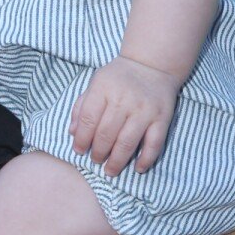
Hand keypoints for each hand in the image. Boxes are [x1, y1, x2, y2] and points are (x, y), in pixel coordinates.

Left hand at [70, 55, 179, 174]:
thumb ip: (81, 106)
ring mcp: (144, 110)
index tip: (79, 151)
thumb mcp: (96, 83)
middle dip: (98, 153)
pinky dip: (146, 159)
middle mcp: (124, 99)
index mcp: (103, 88)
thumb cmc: (118, 78)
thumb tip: (72, 133)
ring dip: (117, 161)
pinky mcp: (162, 118)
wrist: (152, 64)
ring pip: (127, 142)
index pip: (88, 119)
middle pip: (106, 134)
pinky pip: (154, 143)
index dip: (81, 139)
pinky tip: (138, 168)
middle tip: (96, 161)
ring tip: (110, 170)